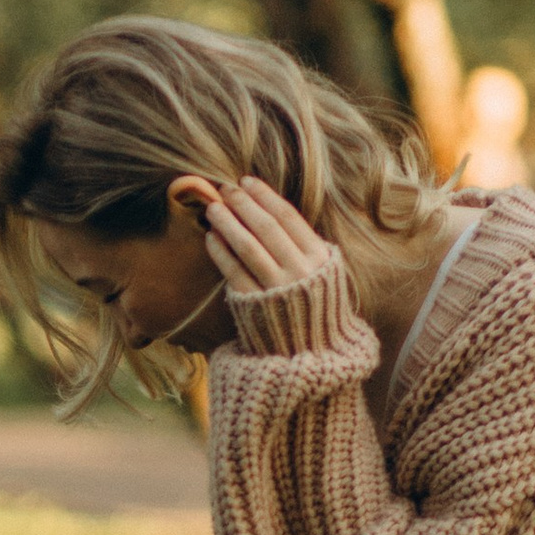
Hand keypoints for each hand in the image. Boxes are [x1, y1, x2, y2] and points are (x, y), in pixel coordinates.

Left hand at [171, 173, 344, 299]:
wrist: (310, 353)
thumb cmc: (313, 306)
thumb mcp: (323, 273)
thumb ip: (304, 246)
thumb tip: (273, 210)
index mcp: (319, 259)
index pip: (289, 217)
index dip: (265, 197)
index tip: (247, 182)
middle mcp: (299, 272)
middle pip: (266, 228)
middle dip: (243, 204)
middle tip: (225, 189)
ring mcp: (276, 289)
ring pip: (248, 247)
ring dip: (228, 223)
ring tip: (214, 208)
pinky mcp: (254, 305)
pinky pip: (234, 272)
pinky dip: (221, 252)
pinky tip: (211, 237)